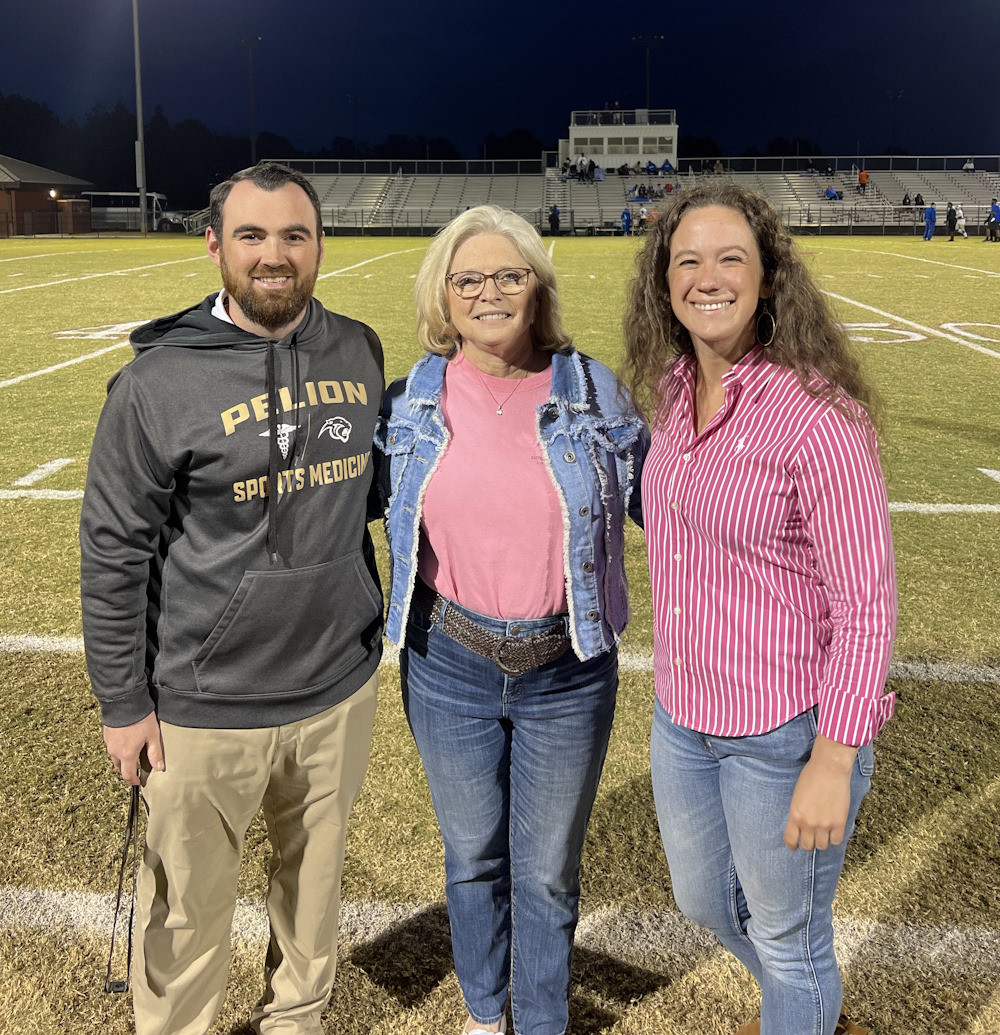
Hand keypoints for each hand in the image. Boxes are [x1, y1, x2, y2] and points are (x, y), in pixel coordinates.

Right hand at [103, 713, 163, 785]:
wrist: (124, 702)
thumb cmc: (140, 719)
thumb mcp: (153, 736)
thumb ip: (155, 753)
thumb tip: (160, 768)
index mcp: (127, 754)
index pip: (127, 774)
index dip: (133, 781)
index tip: (138, 782)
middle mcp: (115, 751)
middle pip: (119, 767)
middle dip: (127, 771)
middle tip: (136, 771)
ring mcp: (109, 743)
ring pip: (114, 757)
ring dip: (122, 760)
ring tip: (132, 756)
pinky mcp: (106, 735)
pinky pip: (111, 747)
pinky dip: (118, 750)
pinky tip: (126, 743)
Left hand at [783, 735, 857, 850]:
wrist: (829, 768)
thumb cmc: (810, 776)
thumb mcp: (797, 796)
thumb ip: (798, 812)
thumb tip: (800, 825)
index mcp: (795, 815)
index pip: (791, 840)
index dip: (792, 845)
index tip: (794, 846)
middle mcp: (808, 824)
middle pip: (807, 846)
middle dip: (808, 843)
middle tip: (810, 838)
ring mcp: (825, 825)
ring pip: (822, 846)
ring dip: (822, 842)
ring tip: (822, 835)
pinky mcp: (839, 823)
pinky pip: (836, 841)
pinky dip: (834, 838)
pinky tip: (833, 832)